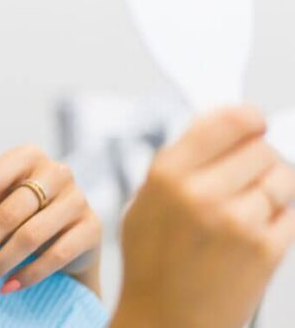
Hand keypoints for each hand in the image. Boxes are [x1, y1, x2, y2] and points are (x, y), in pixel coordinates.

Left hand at [0, 143, 101, 295]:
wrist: (70, 240)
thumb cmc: (21, 215)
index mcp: (26, 155)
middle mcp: (56, 171)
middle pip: (6, 212)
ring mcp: (78, 198)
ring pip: (30, 235)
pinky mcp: (93, 228)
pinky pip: (56, 254)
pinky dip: (27, 274)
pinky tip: (5, 287)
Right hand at [112, 104, 294, 327]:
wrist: (168, 321)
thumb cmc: (154, 263)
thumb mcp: (145, 201)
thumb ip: (182, 163)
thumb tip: (224, 126)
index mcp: (168, 174)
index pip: (227, 120)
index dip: (247, 116)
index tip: (252, 120)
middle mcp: (203, 194)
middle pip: (261, 148)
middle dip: (257, 158)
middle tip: (243, 175)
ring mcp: (239, 222)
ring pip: (282, 178)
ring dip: (272, 187)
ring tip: (247, 207)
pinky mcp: (267, 250)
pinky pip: (292, 212)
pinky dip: (280, 216)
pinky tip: (255, 230)